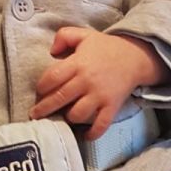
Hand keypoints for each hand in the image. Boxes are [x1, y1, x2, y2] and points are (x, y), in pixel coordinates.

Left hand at [31, 26, 167, 138]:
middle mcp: (87, 81)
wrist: (136, 57)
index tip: (39, 91)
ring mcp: (100, 96)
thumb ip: (64, 36)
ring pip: (78, 114)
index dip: (42, 86)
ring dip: (68, 118)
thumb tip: (51, 51)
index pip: (53, 77)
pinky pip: (101, 125)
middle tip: (34, 115)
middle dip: (44, 108)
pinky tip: (84, 135)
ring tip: (63, 117)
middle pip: (60, 98)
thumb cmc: (106, 47)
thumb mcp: (83, 34)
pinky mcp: (112, 107)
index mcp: (78, 63)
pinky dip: (92, 133)